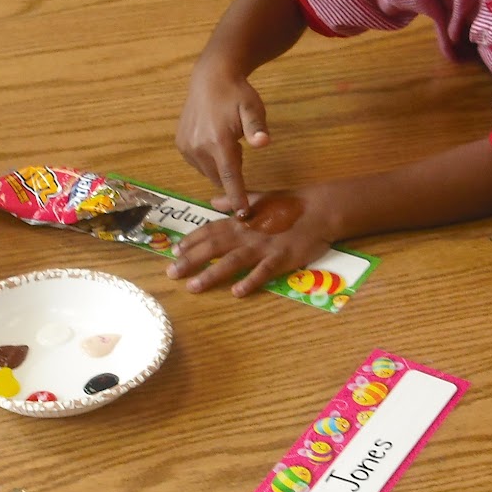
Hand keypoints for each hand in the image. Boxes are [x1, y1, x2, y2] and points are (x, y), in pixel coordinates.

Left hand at [166, 190, 329, 296]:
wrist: (320, 209)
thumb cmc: (290, 204)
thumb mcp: (260, 198)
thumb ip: (236, 202)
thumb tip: (215, 199)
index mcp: (241, 220)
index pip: (211, 230)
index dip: (192, 241)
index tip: (175, 251)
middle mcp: (247, 233)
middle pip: (213, 247)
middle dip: (191, 260)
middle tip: (171, 273)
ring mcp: (263, 246)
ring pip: (232, 261)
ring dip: (211, 274)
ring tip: (193, 287)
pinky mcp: (281, 258)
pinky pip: (263, 272)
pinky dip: (250, 281)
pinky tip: (237, 292)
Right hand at [175, 65, 269, 217]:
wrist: (210, 77)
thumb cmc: (237, 93)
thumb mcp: (253, 107)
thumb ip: (257, 128)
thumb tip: (263, 143)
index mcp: (219, 142)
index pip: (230, 178)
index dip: (237, 197)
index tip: (243, 216)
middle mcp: (199, 148)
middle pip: (219, 177)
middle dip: (231, 173)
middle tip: (237, 148)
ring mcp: (187, 147)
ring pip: (208, 172)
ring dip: (219, 166)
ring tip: (225, 141)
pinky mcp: (180, 144)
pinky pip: (198, 163)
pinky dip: (208, 159)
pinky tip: (214, 140)